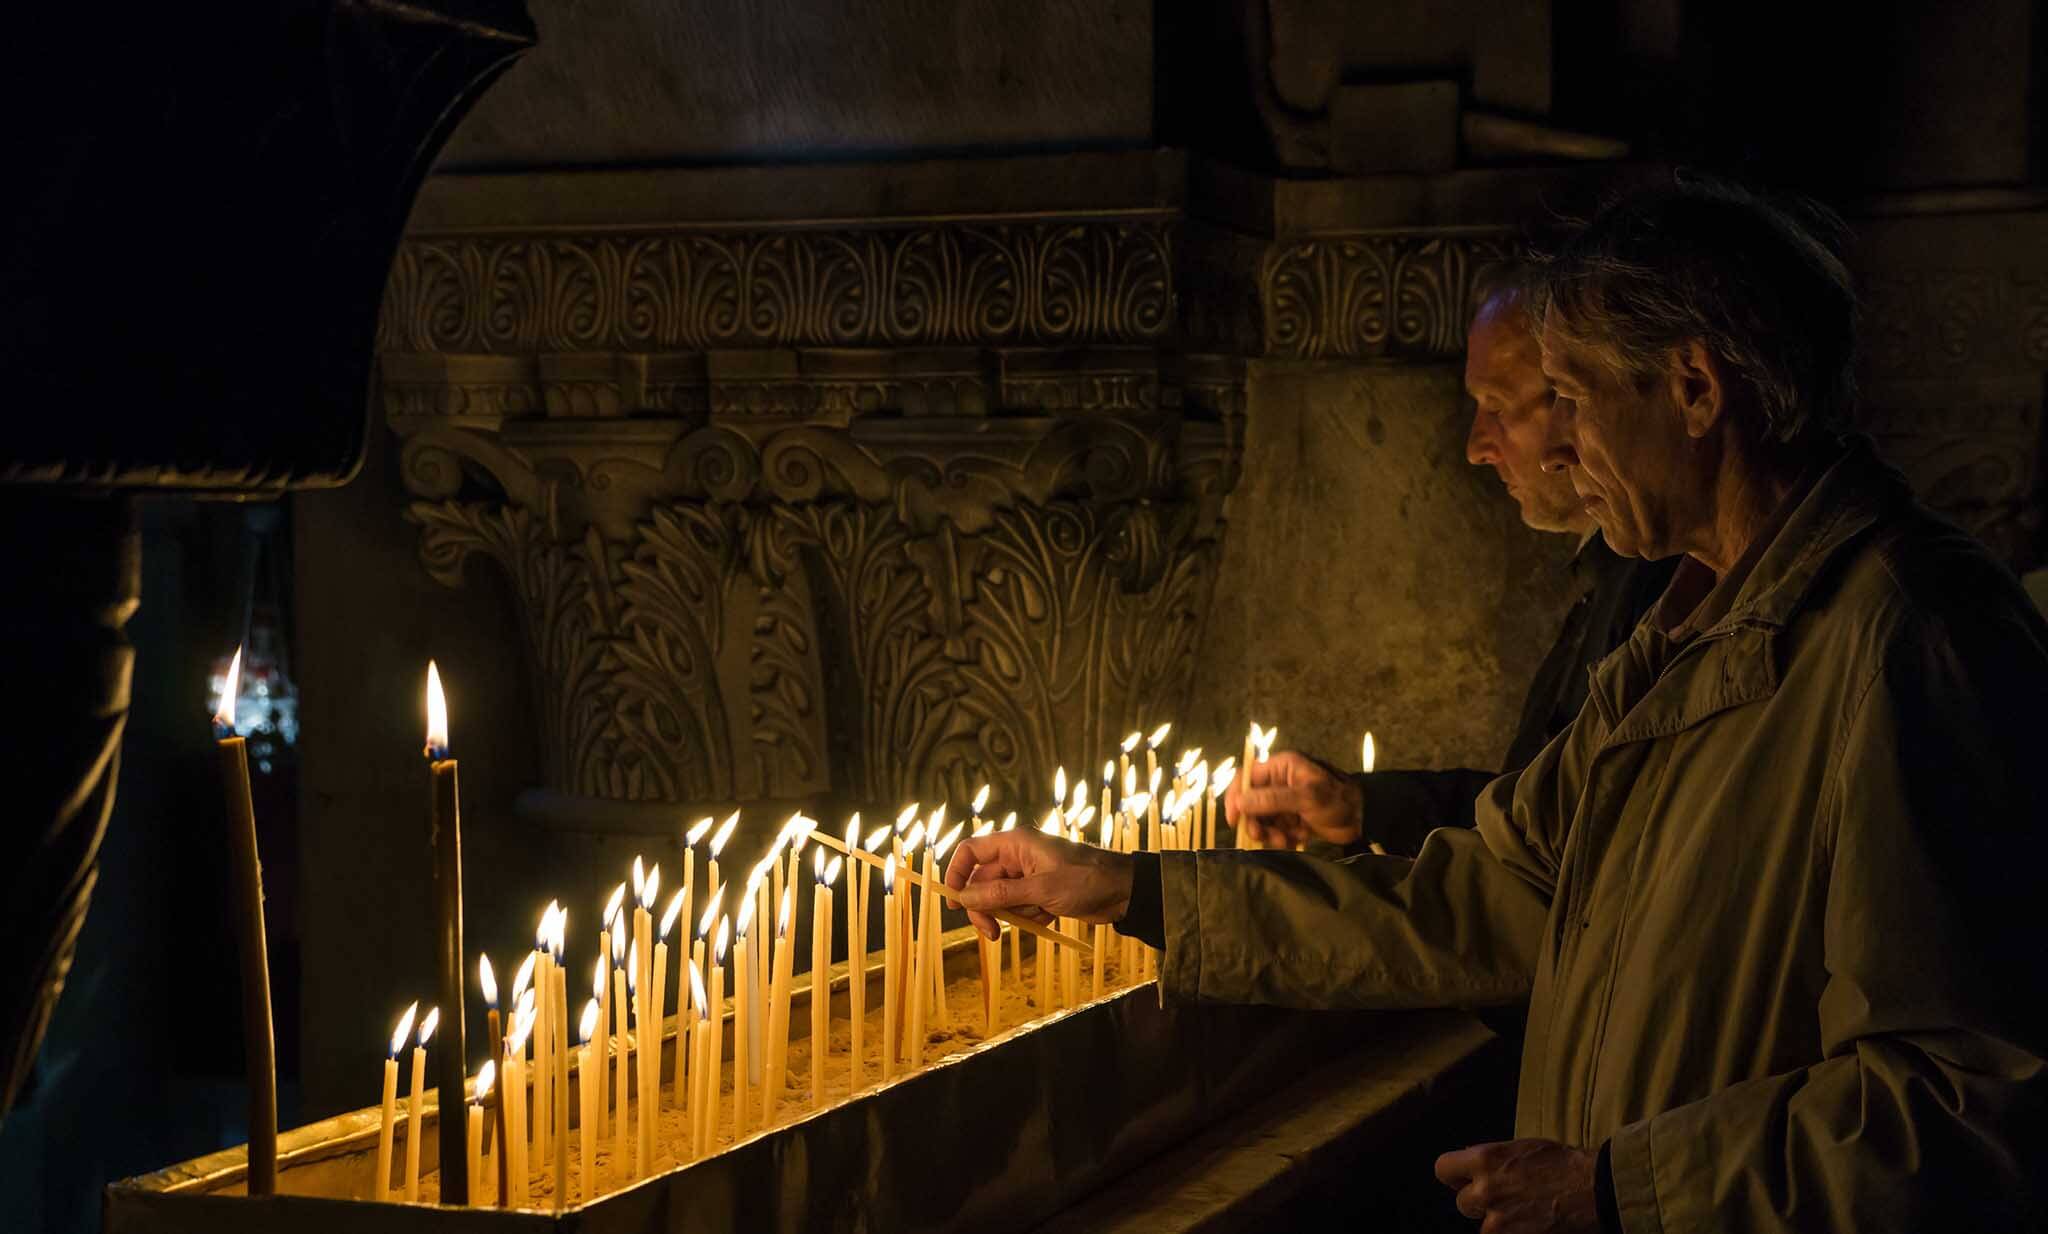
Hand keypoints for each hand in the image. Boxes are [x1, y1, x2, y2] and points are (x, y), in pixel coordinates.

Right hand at [942, 827, 1134, 939]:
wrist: (1123, 891)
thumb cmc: (1085, 880)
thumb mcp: (1040, 889)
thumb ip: (1000, 894)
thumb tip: (963, 898)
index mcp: (1015, 843)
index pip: (971, 852)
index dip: (956, 873)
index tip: (954, 902)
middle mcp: (1018, 857)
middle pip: (982, 883)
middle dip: (985, 908)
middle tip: (992, 933)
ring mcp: (1029, 876)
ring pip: (1001, 900)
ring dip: (1013, 915)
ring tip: (1037, 917)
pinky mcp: (1040, 893)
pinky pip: (1020, 909)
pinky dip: (1029, 917)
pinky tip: (1049, 917)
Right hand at [1225, 750, 1362, 847]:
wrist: (1363, 818)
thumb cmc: (1337, 800)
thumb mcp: (1306, 797)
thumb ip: (1272, 799)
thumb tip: (1240, 803)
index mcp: (1281, 767)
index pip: (1246, 777)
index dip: (1236, 797)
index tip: (1234, 820)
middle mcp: (1280, 782)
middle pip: (1251, 802)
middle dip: (1255, 821)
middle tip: (1261, 837)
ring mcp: (1285, 802)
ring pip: (1262, 819)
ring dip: (1269, 833)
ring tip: (1284, 841)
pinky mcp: (1292, 818)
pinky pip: (1276, 829)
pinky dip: (1281, 838)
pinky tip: (1295, 841)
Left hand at [1435, 1139, 1598, 1233]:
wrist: (1594, 1189)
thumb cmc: (1562, 1163)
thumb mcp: (1519, 1147)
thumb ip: (1490, 1158)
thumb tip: (1468, 1162)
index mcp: (1485, 1160)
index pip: (1442, 1169)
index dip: (1454, 1176)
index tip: (1465, 1179)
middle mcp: (1486, 1190)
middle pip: (1462, 1203)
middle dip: (1480, 1203)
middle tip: (1506, 1199)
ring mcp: (1498, 1220)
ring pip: (1484, 1227)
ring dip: (1498, 1223)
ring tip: (1524, 1213)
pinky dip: (1513, 1232)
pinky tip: (1531, 1224)